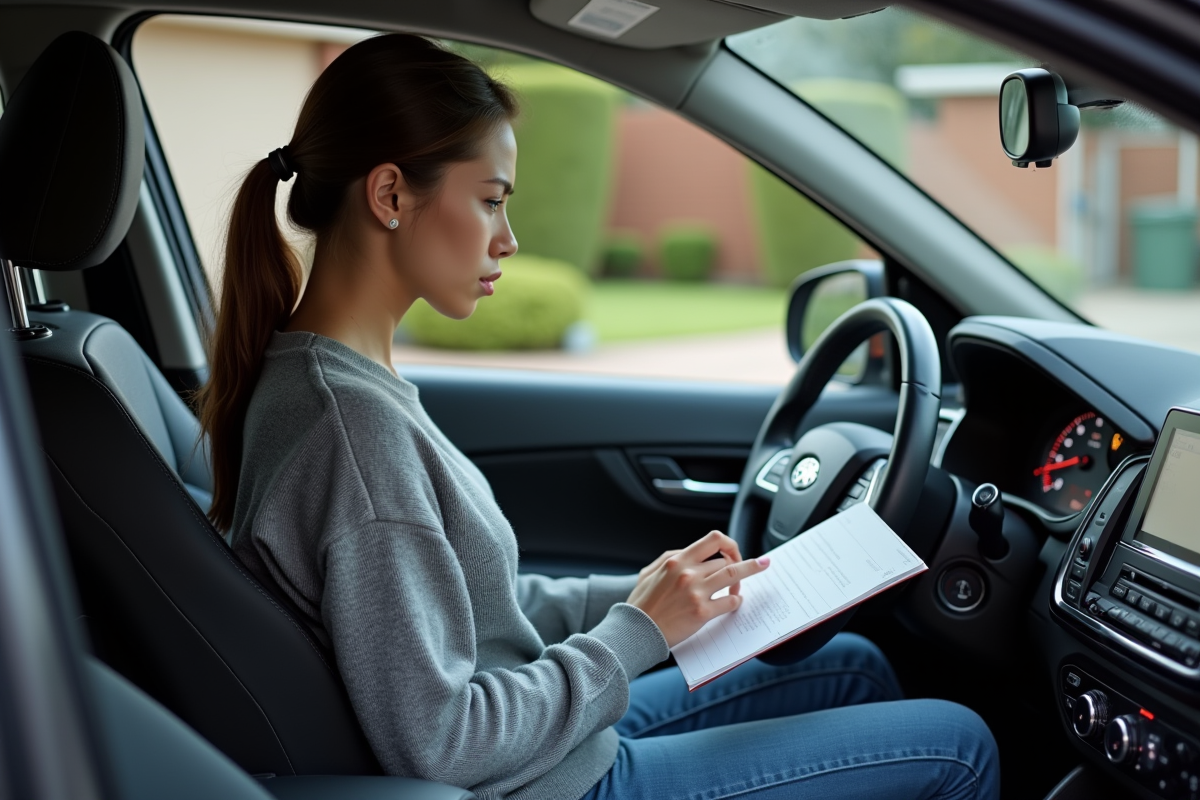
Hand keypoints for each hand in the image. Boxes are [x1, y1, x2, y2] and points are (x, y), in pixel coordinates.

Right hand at [626, 530, 769, 647]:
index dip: (729, 543)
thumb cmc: (641, 604)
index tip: (734, 551)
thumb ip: (670, 560)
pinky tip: (736, 602)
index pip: (713, 539)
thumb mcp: (650, 572)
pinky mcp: (701, 612)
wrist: (635, 630)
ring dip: (748, 574)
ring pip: (733, 574)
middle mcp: (688, 572)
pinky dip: (737, 601)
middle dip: (737, 566)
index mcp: (676, 560)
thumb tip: (691, 554)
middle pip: (725, 561)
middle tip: (743, 573)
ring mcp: (696, 592)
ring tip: (759, 570)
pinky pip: (730, 602)